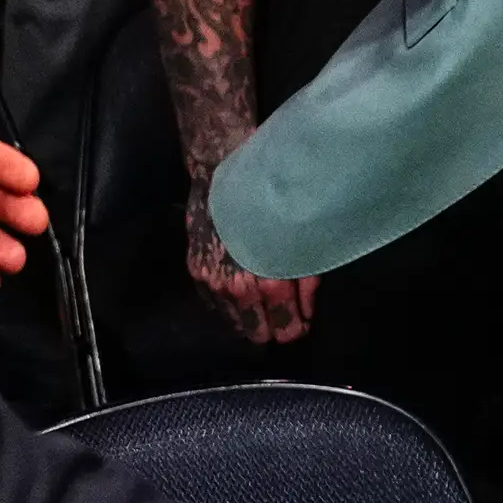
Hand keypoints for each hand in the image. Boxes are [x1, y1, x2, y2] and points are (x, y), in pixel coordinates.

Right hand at [185, 177, 315, 340]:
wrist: (226, 171)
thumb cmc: (273, 201)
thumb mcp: (302, 240)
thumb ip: (306, 281)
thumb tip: (307, 312)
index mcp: (268, 282)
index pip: (284, 327)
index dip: (296, 328)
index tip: (301, 324)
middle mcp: (237, 288)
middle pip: (256, 331)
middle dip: (272, 326)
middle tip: (281, 315)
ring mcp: (212, 282)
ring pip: (233, 322)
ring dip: (248, 317)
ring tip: (261, 306)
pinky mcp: (195, 272)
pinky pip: (214, 304)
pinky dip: (228, 304)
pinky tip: (239, 294)